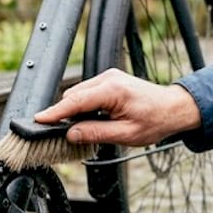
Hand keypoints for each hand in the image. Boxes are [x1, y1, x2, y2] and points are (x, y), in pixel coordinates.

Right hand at [35, 68, 201, 146]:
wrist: (174, 108)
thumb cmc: (156, 120)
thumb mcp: (126, 134)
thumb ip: (96, 133)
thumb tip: (71, 134)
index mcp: (112, 90)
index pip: (75, 101)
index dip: (55, 112)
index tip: (39, 120)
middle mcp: (108, 79)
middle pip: (73, 96)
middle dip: (64, 114)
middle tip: (59, 134)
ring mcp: (108, 78)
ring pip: (78, 94)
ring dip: (74, 111)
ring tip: (79, 130)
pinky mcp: (108, 81)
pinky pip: (86, 93)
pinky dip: (82, 107)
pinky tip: (89, 120)